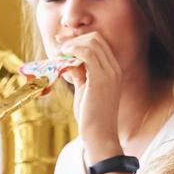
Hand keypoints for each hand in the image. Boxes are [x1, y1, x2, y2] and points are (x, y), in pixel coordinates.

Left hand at [57, 32, 123, 161]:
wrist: (99, 135)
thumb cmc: (91, 116)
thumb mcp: (84, 90)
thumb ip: (80, 75)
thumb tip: (69, 63)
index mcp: (114, 69)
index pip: (99, 42)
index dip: (79, 40)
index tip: (62, 45)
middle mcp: (115, 68)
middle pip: (96, 38)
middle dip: (74, 39)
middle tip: (58, 48)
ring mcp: (110, 72)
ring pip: (91, 42)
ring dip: (71, 44)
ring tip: (57, 53)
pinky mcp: (101, 79)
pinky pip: (87, 53)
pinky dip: (72, 51)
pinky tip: (61, 59)